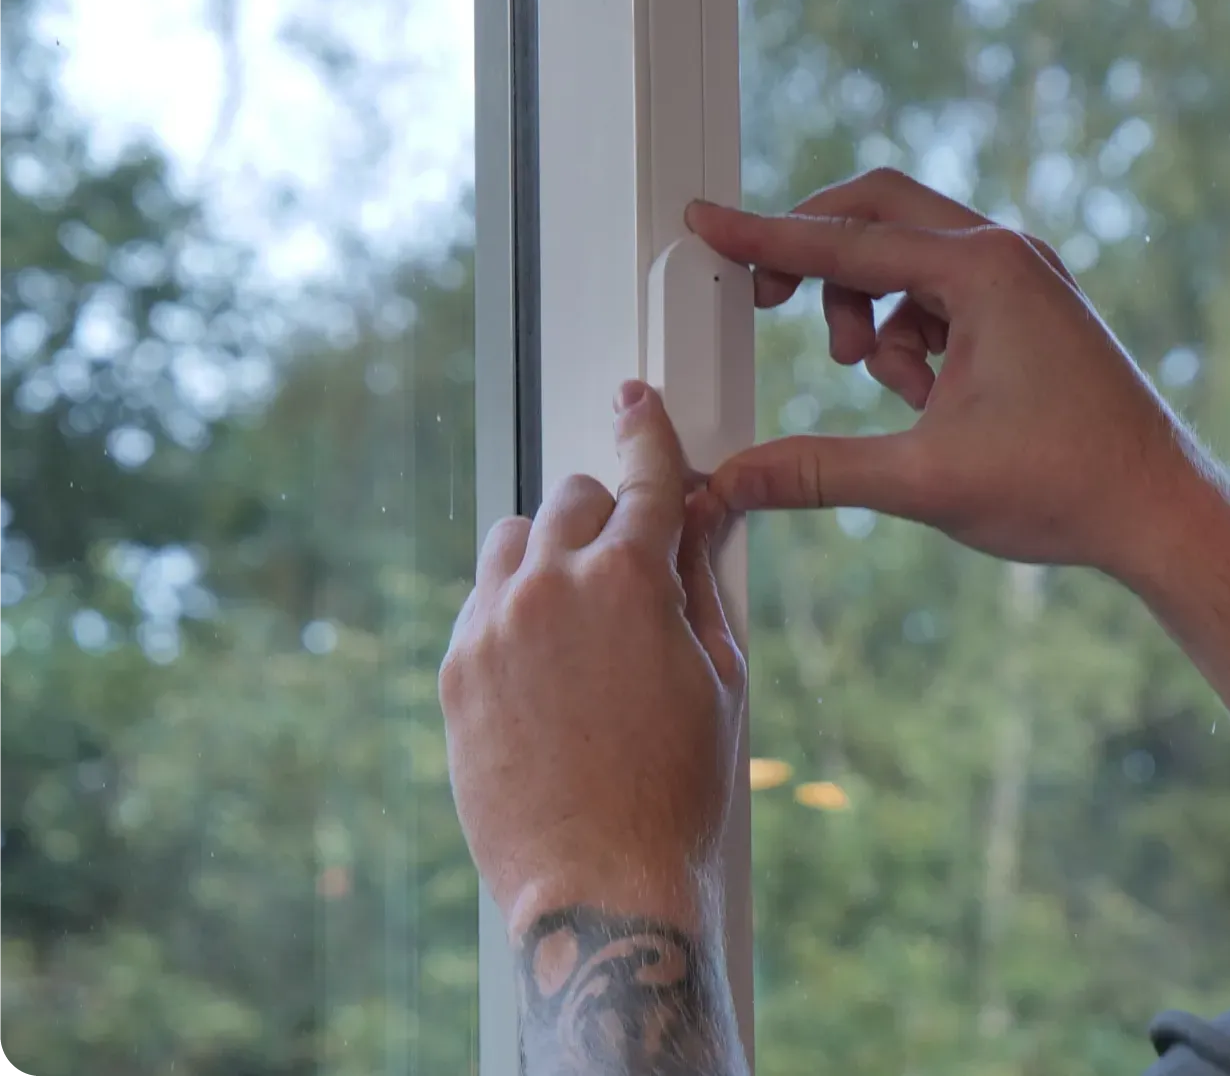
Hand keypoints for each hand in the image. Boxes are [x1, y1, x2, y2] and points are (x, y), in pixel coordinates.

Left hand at [439, 380, 744, 932]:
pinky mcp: (454, 671)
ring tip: (579, 615)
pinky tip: (543, 663)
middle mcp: (549, 588)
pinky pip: (481, 601)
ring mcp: (491, 627)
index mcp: (628, 580)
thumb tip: (696, 517)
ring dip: (551, 552)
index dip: (647, 431)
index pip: (643, 476)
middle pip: (570, 495)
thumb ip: (699, 579)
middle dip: (606, 512)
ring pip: (514, 538)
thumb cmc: (678, 788)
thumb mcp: (719, 676)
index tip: (636, 401)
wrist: (600, 883)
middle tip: (630, 560)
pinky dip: (513, 605)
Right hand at [687, 168, 1217, 578]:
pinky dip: (913, 335)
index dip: (764, 236)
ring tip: (886, 384)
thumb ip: (817, 471)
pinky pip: (941, 293)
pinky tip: (927, 395)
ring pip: (907, 257)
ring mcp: (1024, 277)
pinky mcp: (1028, 308)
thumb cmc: (1068, 486)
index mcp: (984, 271)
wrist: (1163, 511)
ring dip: (870, 310)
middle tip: (769, 301)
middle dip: (816, 256)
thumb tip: (734, 480)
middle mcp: (1007, 254)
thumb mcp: (923, 481)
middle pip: (877, 213)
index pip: (844, 241)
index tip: (709, 220)